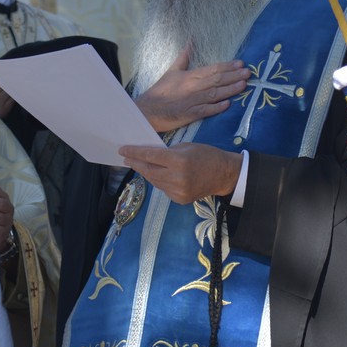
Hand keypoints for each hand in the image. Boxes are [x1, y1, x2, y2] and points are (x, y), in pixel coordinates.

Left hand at [118, 143, 241, 203]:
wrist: (224, 175)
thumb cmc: (206, 155)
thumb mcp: (186, 147)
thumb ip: (166, 152)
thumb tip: (148, 156)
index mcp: (179, 161)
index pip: (150, 156)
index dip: (134, 153)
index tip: (122, 150)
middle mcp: (176, 178)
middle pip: (149, 171)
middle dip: (135, 163)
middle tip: (125, 157)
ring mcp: (178, 191)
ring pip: (154, 181)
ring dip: (145, 172)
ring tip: (138, 165)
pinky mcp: (180, 199)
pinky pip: (163, 189)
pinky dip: (158, 181)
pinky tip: (156, 174)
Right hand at [134, 47, 248, 131]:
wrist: (147, 110)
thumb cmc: (160, 90)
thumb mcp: (172, 70)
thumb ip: (184, 56)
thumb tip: (191, 40)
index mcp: (188, 76)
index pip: (211, 69)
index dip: (226, 66)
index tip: (240, 63)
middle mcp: (192, 87)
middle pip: (216, 80)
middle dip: (233, 76)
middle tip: (248, 72)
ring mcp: (191, 101)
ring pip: (214, 94)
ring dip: (230, 90)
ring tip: (244, 85)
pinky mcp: (189, 114)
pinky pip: (205, 110)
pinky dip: (216, 107)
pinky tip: (228, 104)